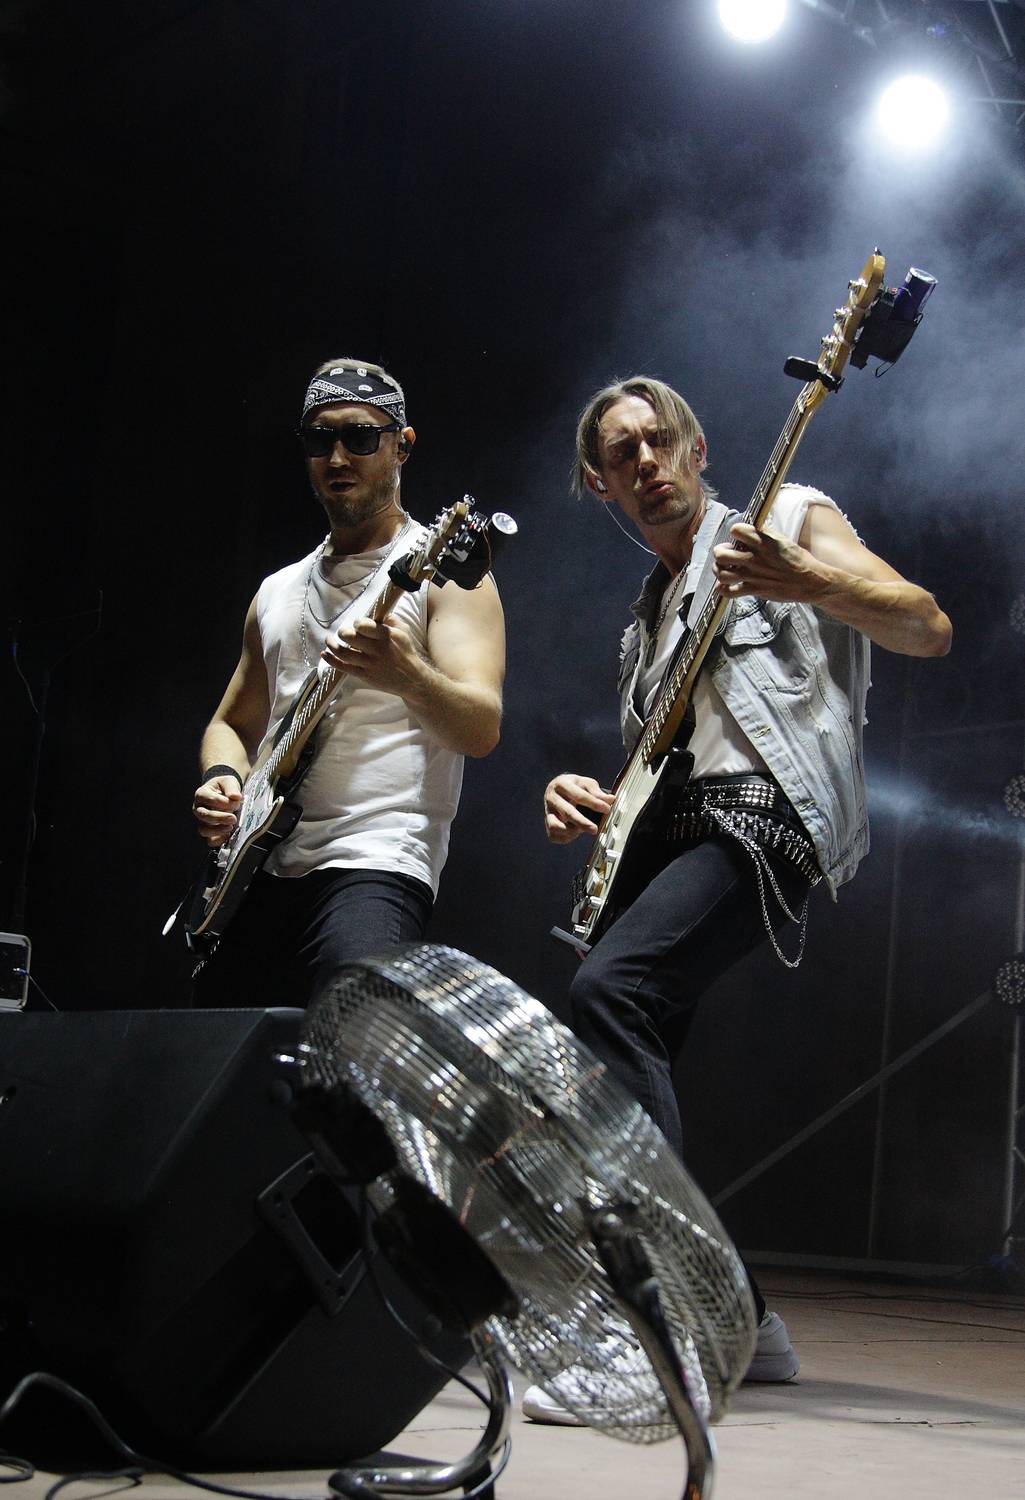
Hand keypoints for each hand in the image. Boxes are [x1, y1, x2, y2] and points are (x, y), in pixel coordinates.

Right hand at [192, 774, 241, 846]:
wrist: (224, 793)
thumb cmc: (224, 787)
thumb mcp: (229, 781)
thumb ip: (231, 787)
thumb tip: (235, 796)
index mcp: (201, 794)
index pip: (209, 799)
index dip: (224, 802)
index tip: (237, 801)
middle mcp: (198, 808)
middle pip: (204, 816)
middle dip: (220, 818)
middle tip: (233, 818)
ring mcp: (202, 821)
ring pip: (203, 830)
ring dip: (217, 830)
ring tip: (230, 827)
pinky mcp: (209, 831)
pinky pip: (210, 840)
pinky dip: (219, 840)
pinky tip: (228, 835)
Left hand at [322, 613, 426, 696]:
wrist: (412, 679)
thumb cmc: (407, 653)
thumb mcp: (404, 632)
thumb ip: (391, 620)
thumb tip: (378, 613)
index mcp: (385, 636)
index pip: (363, 625)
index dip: (357, 623)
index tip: (357, 624)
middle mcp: (376, 650)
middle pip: (349, 637)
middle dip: (342, 632)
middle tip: (342, 632)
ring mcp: (369, 664)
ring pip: (343, 653)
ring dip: (332, 645)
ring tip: (329, 640)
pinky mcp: (365, 675)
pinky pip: (344, 667)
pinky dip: (331, 660)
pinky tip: (324, 654)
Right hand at [543, 773, 613, 843]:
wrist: (557, 788)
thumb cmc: (573, 786)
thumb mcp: (586, 783)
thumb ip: (597, 792)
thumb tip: (610, 799)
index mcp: (562, 784)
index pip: (579, 795)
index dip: (594, 803)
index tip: (607, 809)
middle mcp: (552, 798)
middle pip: (567, 813)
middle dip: (582, 822)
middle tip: (594, 829)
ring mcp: (548, 811)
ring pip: (555, 825)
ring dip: (570, 831)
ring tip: (581, 830)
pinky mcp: (547, 822)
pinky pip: (554, 834)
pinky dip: (565, 837)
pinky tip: (575, 832)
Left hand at [713, 523, 829, 603]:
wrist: (810, 581)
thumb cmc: (798, 560)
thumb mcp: (783, 540)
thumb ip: (765, 534)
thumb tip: (752, 527)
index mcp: (763, 542)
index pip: (736, 530)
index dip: (735, 532)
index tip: (739, 537)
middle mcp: (755, 558)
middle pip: (721, 554)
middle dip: (720, 552)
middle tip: (726, 553)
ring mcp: (753, 575)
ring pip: (721, 573)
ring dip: (719, 570)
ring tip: (724, 568)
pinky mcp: (755, 590)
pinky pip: (729, 592)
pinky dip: (723, 590)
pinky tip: (726, 586)